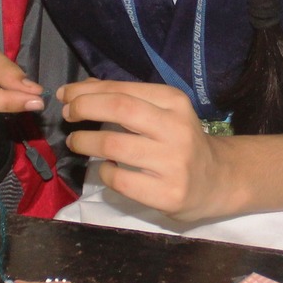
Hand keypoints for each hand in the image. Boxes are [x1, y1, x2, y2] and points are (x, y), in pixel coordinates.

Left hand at [59, 80, 240, 221]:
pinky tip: (105, 168)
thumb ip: (124, 98)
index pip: (122, 90)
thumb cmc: (180, 141)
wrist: (216, 180)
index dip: (87, 92)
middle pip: (119, 109)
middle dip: (84, 108)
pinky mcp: (167, 193)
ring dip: (84, 142)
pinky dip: (103, 172)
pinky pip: (120, 180)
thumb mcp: (161, 112)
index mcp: (175, 102)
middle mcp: (176, 129)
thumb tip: (80, 89)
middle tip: (68, 115)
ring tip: (76, 142)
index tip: (66, 96)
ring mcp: (173, 163)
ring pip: (113, 145)